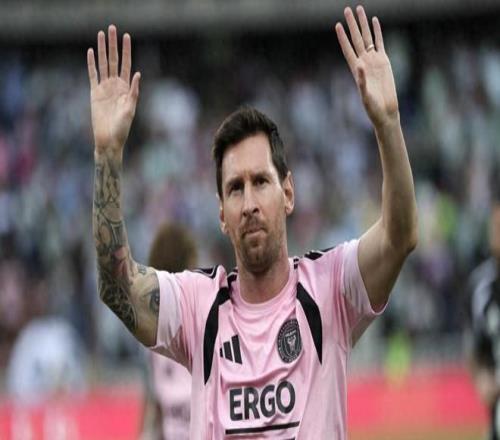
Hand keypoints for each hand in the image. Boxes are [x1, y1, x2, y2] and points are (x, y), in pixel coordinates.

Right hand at [87, 25, 140, 155]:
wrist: (108, 140)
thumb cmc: (122, 129)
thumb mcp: (131, 110)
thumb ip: (134, 92)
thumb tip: (137, 74)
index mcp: (126, 89)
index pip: (127, 65)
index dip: (127, 51)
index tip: (127, 36)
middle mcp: (115, 86)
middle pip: (113, 60)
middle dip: (113, 44)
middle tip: (112, 28)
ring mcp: (104, 88)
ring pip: (102, 64)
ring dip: (101, 49)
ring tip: (101, 34)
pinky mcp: (94, 93)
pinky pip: (92, 75)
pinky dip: (91, 63)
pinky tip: (90, 52)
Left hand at [335, 6, 397, 128]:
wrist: (385, 110)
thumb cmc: (372, 107)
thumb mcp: (365, 95)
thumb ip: (362, 81)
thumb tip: (360, 65)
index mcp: (356, 69)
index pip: (347, 49)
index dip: (342, 37)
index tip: (337, 25)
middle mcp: (363, 62)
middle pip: (356, 39)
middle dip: (352, 24)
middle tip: (347, 10)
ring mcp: (374, 60)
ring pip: (367, 37)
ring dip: (363, 24)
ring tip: (359, 10)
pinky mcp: (384, 61)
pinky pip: (380, 42)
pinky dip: (377, 31)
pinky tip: (374, 21)